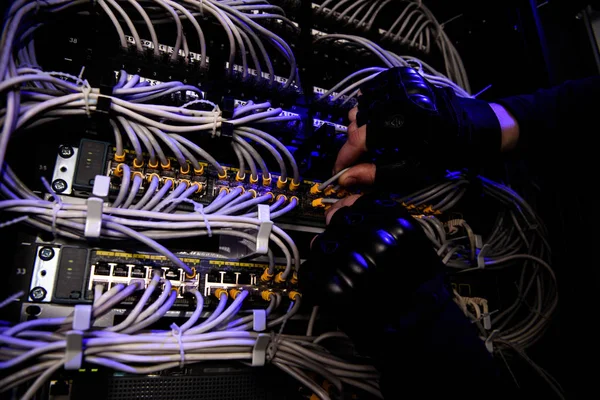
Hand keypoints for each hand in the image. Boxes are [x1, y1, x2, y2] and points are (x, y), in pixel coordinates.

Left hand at [300, 193, 446, 337]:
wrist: (419, 330)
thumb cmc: (418, 286)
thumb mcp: (412, 240)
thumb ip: (380, 217)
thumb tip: (342, 207)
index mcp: (397, 223)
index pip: (358, 203)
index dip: (351, 213)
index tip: (351, 225)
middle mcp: (374, 238)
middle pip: (338, 222)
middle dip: (340, 237)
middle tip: (352, 258)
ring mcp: (351, 261)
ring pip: (322, 245)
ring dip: (328, 259)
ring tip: (347, 277)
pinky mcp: (332, 286)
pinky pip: (311, 272)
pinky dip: (316, 280)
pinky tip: (334, 289)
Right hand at [335, 67, 501, 187]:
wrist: (471, 127)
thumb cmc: (445, 151)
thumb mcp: (410, 169)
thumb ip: (374, 174)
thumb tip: (347, 179)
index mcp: (394, 123)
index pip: (354, 142)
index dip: (343, 160)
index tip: (339, 171)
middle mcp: (390, 100)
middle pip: (353, 125)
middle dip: (354, 146)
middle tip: (362, 159)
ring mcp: (393, 87)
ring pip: (360, 108)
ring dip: (361, 126)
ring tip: (375, 140)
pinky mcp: (398, 80)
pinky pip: (371, 93)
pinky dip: (370, 108)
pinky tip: (381, 122)